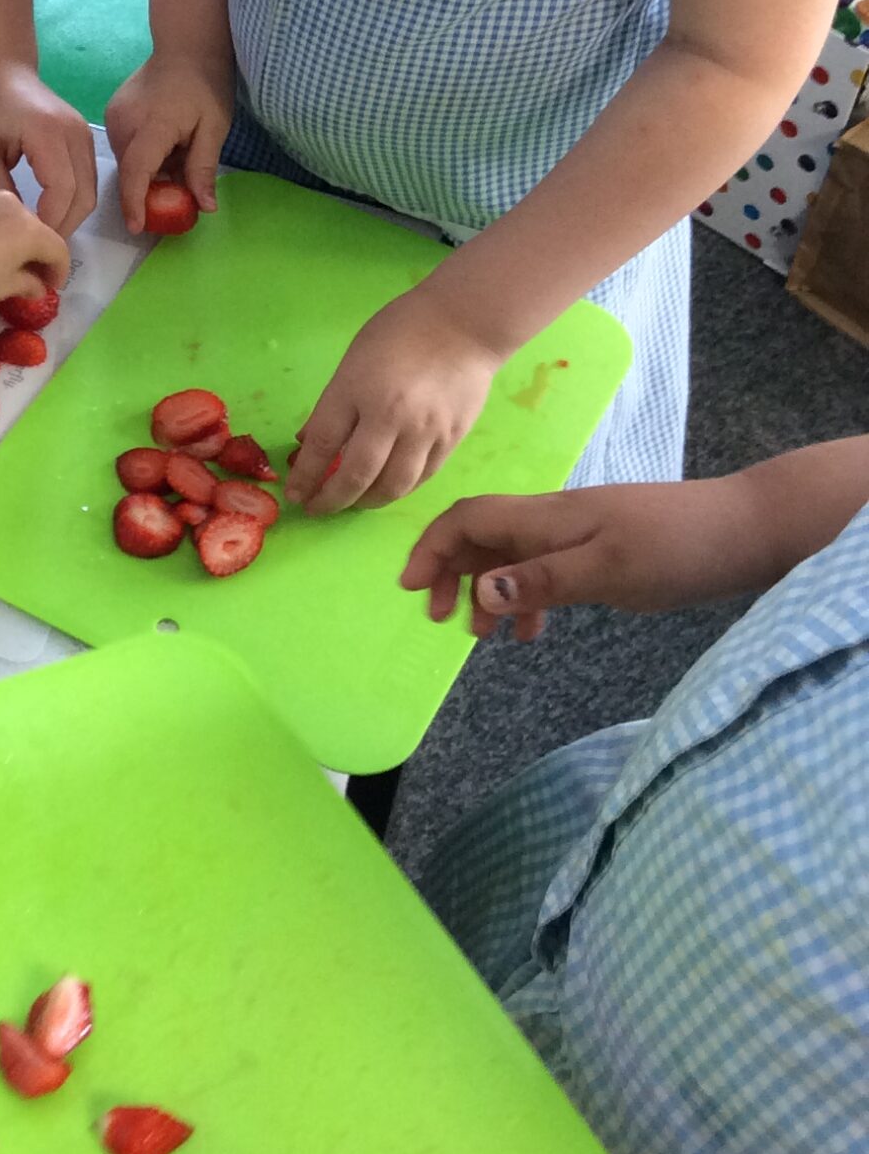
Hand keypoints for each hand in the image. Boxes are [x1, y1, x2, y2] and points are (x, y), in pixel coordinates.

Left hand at [0, 60, 97, 238]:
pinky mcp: (84, 138)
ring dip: (70, 216)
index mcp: (48, 133)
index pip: (63, 190)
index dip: (50, 221)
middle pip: (84, 195)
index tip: (27, 241)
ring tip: (41, 233)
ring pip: (91, 191)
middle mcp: (76, 133)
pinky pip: (87, 179)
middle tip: (36, 248)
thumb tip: (16, 226)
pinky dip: (73, 201)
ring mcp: (85, 135)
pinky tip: (49, 212)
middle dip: (63, 226)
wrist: (0, 68)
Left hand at [0, 187, 70, 310]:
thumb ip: (29, 284)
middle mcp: (15, 204)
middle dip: (38, 255)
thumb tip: (38, 286)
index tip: (51, 288)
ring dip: (17, 242)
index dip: (59, 271)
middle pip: (38, 231)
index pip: (58, 249)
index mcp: (30, 228)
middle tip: (31, 280)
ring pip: (15, 221)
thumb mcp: (2, 287)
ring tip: (6, 265)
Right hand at [105, 48, 231, 234]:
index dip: (136, 203)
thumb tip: (204, 208)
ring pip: (127, 162)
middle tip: (173, 205)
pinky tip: (165, 150)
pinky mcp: (112, 114)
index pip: (137, 172)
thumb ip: (203, 168)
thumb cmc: (206, 85)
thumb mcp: (214, 128)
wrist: (185, 46)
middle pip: (130, 171)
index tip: (138, 228)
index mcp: (153, 124)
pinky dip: (142, 158)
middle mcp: (125, 122)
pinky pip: (125, 148)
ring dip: (147, 174)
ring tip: (175, 166)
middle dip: (148, 193)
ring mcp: (114, 116)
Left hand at [287, 288, 501, 513]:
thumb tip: (308, 442)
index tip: (296, 494)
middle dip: (331, 500)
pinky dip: (399, 490)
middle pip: (355, 476)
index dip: (305, 476)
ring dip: (366, 502)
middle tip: (318, 509)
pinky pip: (421, 478)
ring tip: (352, 503)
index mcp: (356, 390)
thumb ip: (331, 404)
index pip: (321, 445)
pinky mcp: (451, 440)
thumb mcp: (352, 360)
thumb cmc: (401, 331)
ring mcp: (424, 432)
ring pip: (391, 486)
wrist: (465, 323)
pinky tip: (385, 490)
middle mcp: (389, 417)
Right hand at [400, 479, 753, 637]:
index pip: (468, 519)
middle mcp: (554, 520)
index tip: (409, 590)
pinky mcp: (602, 550)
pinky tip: (536, 631)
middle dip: (450, 572)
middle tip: (439, 618)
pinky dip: (528, 597)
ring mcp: (579, 534)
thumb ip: (542, 581)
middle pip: (481, 536)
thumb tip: (479, 593)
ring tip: (484, 635)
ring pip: (511, 556)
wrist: (745, 530)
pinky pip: (545, 569)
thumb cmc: (676, 547)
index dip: (431, 548)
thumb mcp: (609, 571)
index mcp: (546, 518)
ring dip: (488, 591)